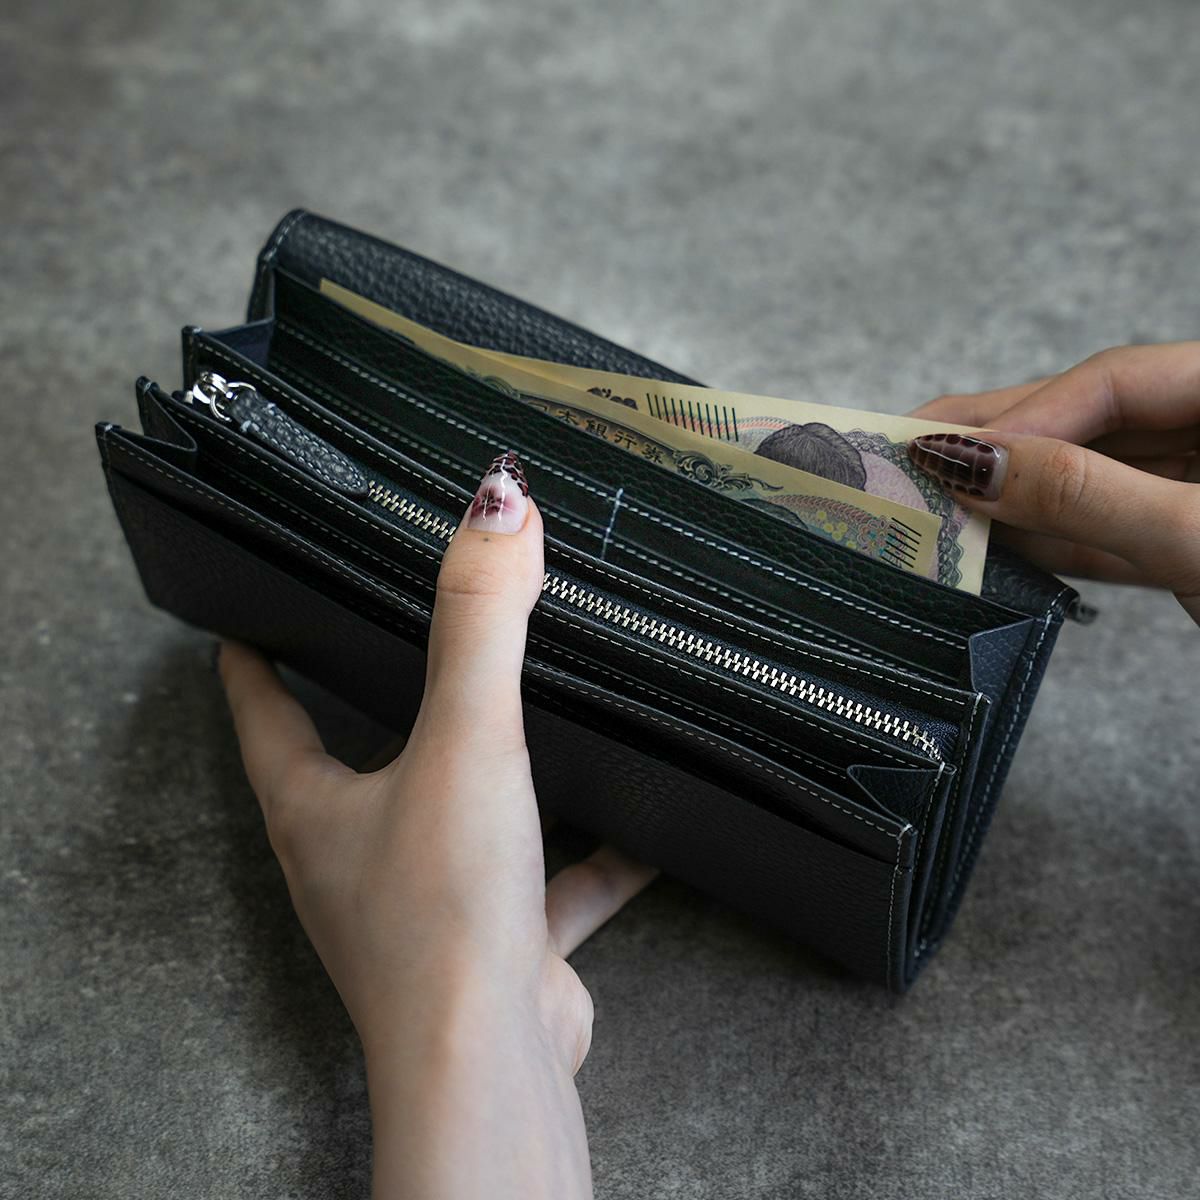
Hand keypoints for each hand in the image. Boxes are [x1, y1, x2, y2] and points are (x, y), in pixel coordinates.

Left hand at [216, 451, 656, 1199]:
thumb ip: (481, 621)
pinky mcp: (500, 944)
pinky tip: (646, 826)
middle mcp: (361, 858)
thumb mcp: (465, 740)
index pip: (264, 711)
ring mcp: (429, 904)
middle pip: (354, 761)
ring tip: (530, 718)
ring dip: (495, 776)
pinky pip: (550, 882)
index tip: (255, 617)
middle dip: (371, 706)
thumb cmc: (444, 917)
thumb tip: (497, 503)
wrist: (493, 1063)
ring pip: (459, 819)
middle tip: (392, 647)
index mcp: (319, 807)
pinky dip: (595, 854)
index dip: (256, 657)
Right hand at [906, 343, 1199, 624]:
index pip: (1110, 378)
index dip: (1023, 415)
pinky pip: (1106, 535)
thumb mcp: (1195, 534)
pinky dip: (1049, 545)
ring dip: (1014, 502)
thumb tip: (976, 465)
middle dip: (1003, 449)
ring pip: (1090, 482)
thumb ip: (1086, 495)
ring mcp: (1199, 491)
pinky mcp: (1187, 551)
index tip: (947, 456)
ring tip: (938, 509)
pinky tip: (992, 549)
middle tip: (915, 464)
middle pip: (1090, 421)